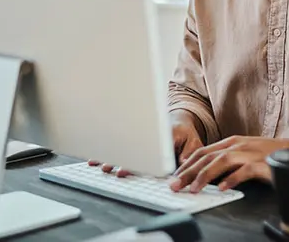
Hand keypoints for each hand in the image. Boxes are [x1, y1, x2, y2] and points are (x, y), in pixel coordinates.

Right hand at [88, 111, 203, 175]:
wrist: (179, 119)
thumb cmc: (185, 132)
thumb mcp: (193, 141)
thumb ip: (188, 153)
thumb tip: (181, 164)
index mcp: (163, 134)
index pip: (148, 149)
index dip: (137, 160)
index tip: (126, 169)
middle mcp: (148, 135)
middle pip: (131, 147)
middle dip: (120, 159)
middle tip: (108, 168)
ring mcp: (140, 137)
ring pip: (123, 145)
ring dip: (110, 155)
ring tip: (97, 162)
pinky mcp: (135, 140)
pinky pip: (120, 144)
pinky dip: (108, 150)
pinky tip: (95, 157)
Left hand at [169, 136, 288, 193]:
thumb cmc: (267, 154)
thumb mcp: (242, 154)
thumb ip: (225, 161)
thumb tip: (204, 175)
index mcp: (231, 142)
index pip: (202, 152)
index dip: (186, 165)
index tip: (174, 177)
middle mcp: (237, 145)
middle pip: (207, 157)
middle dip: (188, 172)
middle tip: (176, 185)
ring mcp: (249, 153)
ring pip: (222, 161)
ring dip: (206, 175)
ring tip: (194, 188)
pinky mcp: (262, 163)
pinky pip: (245, 171)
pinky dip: (232, 179)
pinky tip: (223, 188)